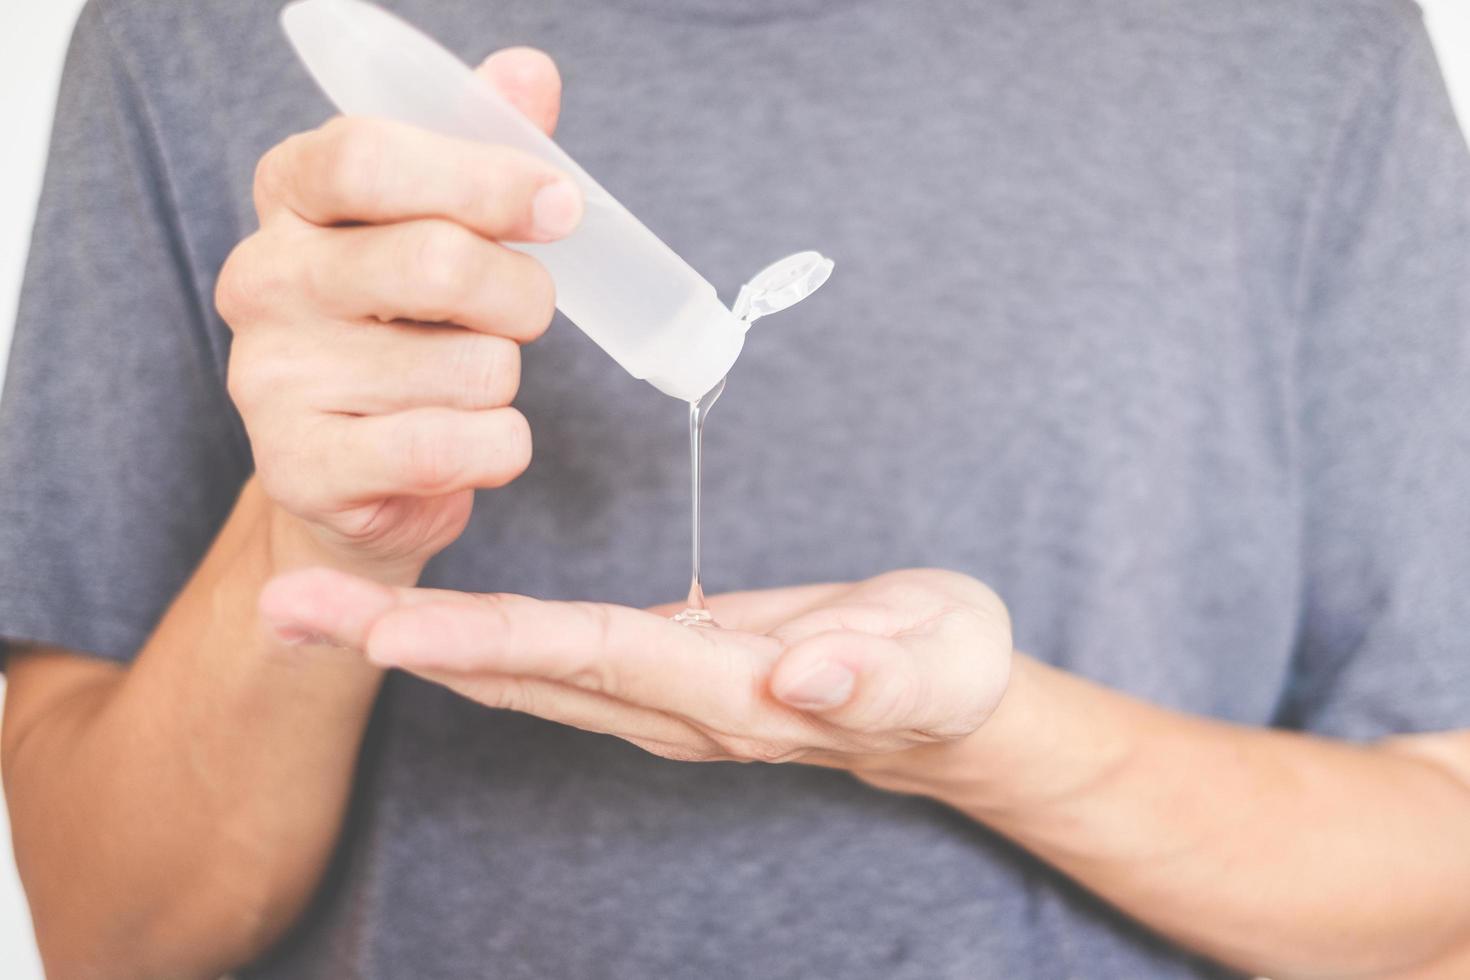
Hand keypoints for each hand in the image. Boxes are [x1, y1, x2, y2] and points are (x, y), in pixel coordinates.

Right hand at [216, 48, 581, 575]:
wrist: (360, 476)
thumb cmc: (410, 332)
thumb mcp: (441, 225)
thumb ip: (483, 146)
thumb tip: (529, 73)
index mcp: (290, 195)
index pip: (369, 156)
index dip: (484, 178)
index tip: (560, 205)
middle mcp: (262, 278)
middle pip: (435, 261)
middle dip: (521, 296)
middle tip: (523, 315)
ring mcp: (267, 378)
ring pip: (470, 367)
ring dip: (503, 382)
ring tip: (462, 387)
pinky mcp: (298, 468)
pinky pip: (451, 448)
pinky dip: (499, 447)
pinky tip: (472, 442)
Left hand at [257, 568, 1012, 771]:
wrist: (944, 712)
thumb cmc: (945, 675)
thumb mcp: (937, 664)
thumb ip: (873, 674)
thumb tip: (801, 680)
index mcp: (725, 693)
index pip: (590, 659)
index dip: (492, 642)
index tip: (392, 627)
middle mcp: (669, 707)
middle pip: (519, 673)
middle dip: (403, 642)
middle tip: (288, 610)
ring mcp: (656, 697)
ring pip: (516, 672)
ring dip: (412, 640)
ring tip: (313, 609)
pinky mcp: (658, 672)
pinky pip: (544, 658)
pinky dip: (468, 637)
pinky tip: (414, 617)